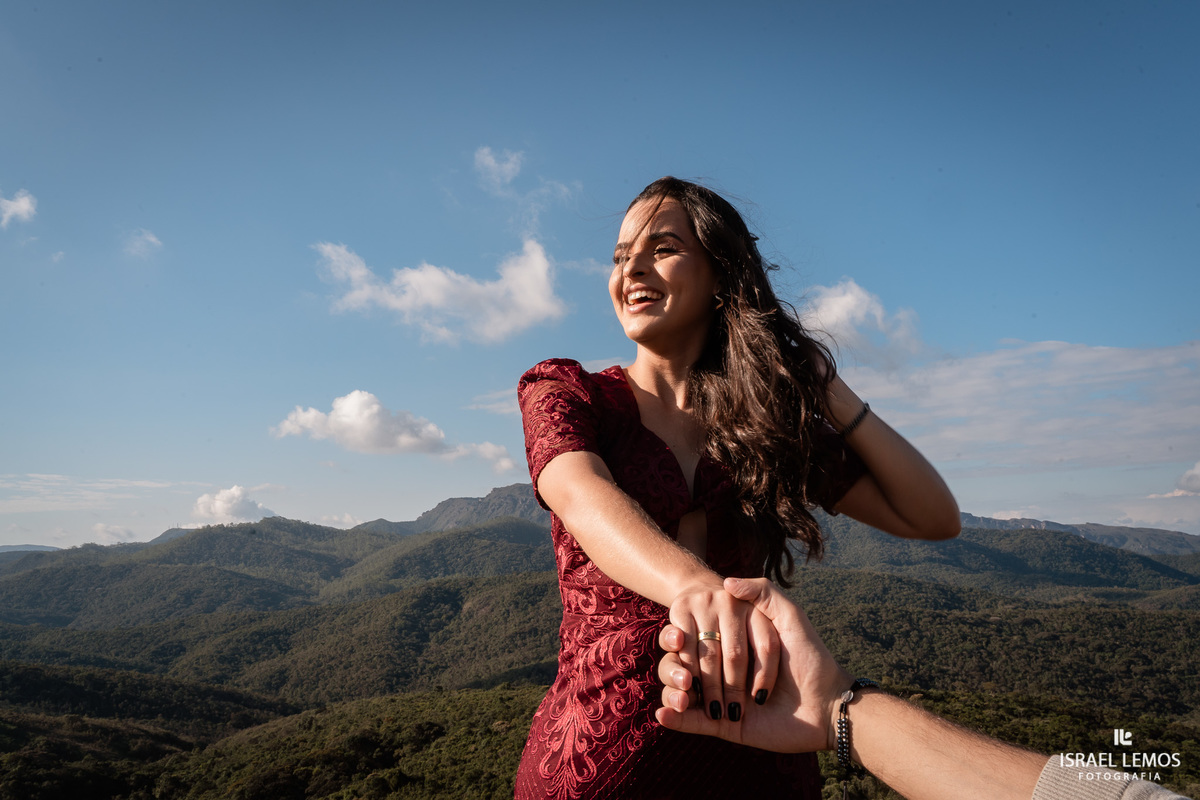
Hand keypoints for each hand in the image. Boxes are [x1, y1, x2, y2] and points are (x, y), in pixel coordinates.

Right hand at [657, 577, 849, 751]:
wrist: (829, 704)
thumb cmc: (811, 657)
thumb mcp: (789, 616)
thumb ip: (762, 593)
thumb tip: (727, 580)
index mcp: (733, 644)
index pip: (696, 639)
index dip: (680, 639)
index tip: (677, 638)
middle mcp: (725, 671)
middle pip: (686, 666)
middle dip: (677, 668)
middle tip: (682, 671)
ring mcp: (723, 699)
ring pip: (683, 693)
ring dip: (673, 691)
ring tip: (680, 690)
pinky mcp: (726, 726)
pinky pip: (693, 724)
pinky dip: (675, 719)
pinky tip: (662, 712)